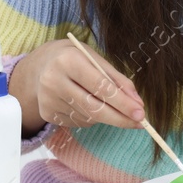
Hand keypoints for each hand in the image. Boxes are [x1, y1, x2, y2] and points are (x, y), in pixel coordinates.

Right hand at [8, 39, 144, 134]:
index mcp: (68, 60)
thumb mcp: (96, 60)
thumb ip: (118, 80)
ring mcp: (48, 99)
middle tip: (140, 123)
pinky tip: (86, 104)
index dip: (123, 103)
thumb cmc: (75, 59)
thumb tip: (137, 104)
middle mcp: (53, 80)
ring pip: (88, 118)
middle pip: (94, 108)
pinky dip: (91, 118)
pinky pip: (79, 122)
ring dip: (106, 116)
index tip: (141, 114)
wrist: (41, 65)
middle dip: (120, 118)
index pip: (101, 87)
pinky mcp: (47, 113)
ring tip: (105, 102)